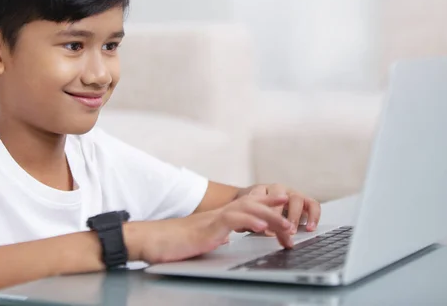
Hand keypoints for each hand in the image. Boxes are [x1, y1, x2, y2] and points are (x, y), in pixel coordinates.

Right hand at [136, 193, 293, 263]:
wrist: (153, 240)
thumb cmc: (175, 242)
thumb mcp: (202, 239)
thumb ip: (216, 235)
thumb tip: (226, 238)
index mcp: (219, 217)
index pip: (247, 205)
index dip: (266, 203)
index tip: (284, 204)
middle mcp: (219, 214)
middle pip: (252, 204)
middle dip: (274, 207)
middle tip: (293, 214)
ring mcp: (213, 219)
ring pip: (246, 210)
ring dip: (268, 216)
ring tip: (286, 224)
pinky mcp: (207, 228)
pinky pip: (231, 221)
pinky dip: (248, 221)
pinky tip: (260, 226)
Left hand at [236, 184, 320, 234]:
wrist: (270, 206)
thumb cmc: (259, 213)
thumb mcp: (253, 215)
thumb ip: (249, 220)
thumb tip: (244, 228)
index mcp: (262, 190)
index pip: (259, 195)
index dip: (258, 210)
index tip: (258, 225)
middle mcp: (278, 189)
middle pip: (278, 194)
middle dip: (277, 213)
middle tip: (275, 230)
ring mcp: (293, 193)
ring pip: (296, 198)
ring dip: (294, 215)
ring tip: (291, 231)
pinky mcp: (307, 200)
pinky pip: (314, 205)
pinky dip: (313, 216)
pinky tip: (309, 229)